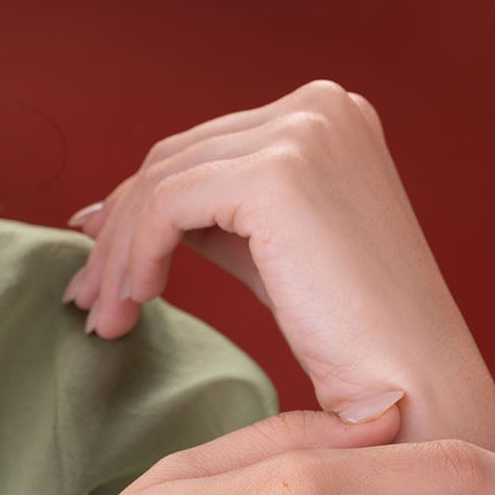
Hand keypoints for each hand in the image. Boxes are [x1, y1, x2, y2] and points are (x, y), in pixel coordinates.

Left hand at [63, 78, 486, 419]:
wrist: (408, 389)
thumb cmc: (347, 334)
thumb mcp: (270, 246)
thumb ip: (208, 210)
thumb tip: (103, 210)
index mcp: (328, 111)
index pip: (200, 148)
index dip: (135, 204)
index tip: (96, 260)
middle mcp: (320, 106)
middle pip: (174, 159)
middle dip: (118, 233)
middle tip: (87, 300)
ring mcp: (303, 132)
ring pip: (160, 183)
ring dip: (118, 255)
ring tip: (105, 318)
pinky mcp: (277, 173)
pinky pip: (166, 206)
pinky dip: (137, 256)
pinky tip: (136, 303)